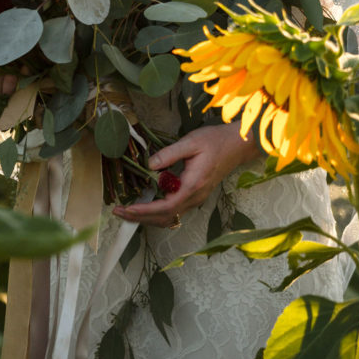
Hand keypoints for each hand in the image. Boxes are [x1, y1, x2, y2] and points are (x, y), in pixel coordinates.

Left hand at [113, 124, 262, 229]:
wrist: (238, 145)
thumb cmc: (215, 141)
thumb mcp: (191, 142)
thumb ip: (169, 154)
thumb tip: (149, 165)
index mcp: (192, 186)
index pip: (165, 207)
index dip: (144, 211)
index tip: (127, 209)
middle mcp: (195, 197)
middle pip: (165, 217)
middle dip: (140, 218)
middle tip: (119, 212)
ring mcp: (197, 198)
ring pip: (170, 217)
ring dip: (148, 217)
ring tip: (128, 210)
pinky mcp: (197, 195)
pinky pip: (175, 210)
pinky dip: (158, 212)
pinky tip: (147, 204)